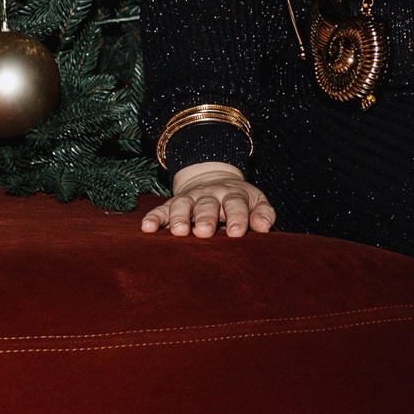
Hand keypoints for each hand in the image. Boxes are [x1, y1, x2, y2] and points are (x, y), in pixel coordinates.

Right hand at [140, 160, 276, 238]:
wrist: (214, 180)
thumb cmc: (239, 200)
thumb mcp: (256, 201)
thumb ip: (263, 213)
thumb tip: (265, 228)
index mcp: (233, 194)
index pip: (236, 204)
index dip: (236, 217)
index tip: (236, 233)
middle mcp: (210, 195)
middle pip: (207, 204)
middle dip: (205, 218)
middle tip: (204, 232)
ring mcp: (190, 198)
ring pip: (183, 205)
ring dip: (179, 217)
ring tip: (178, 232)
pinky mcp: (171, 204)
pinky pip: (161, 210)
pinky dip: (154, 218)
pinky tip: (147, 228)